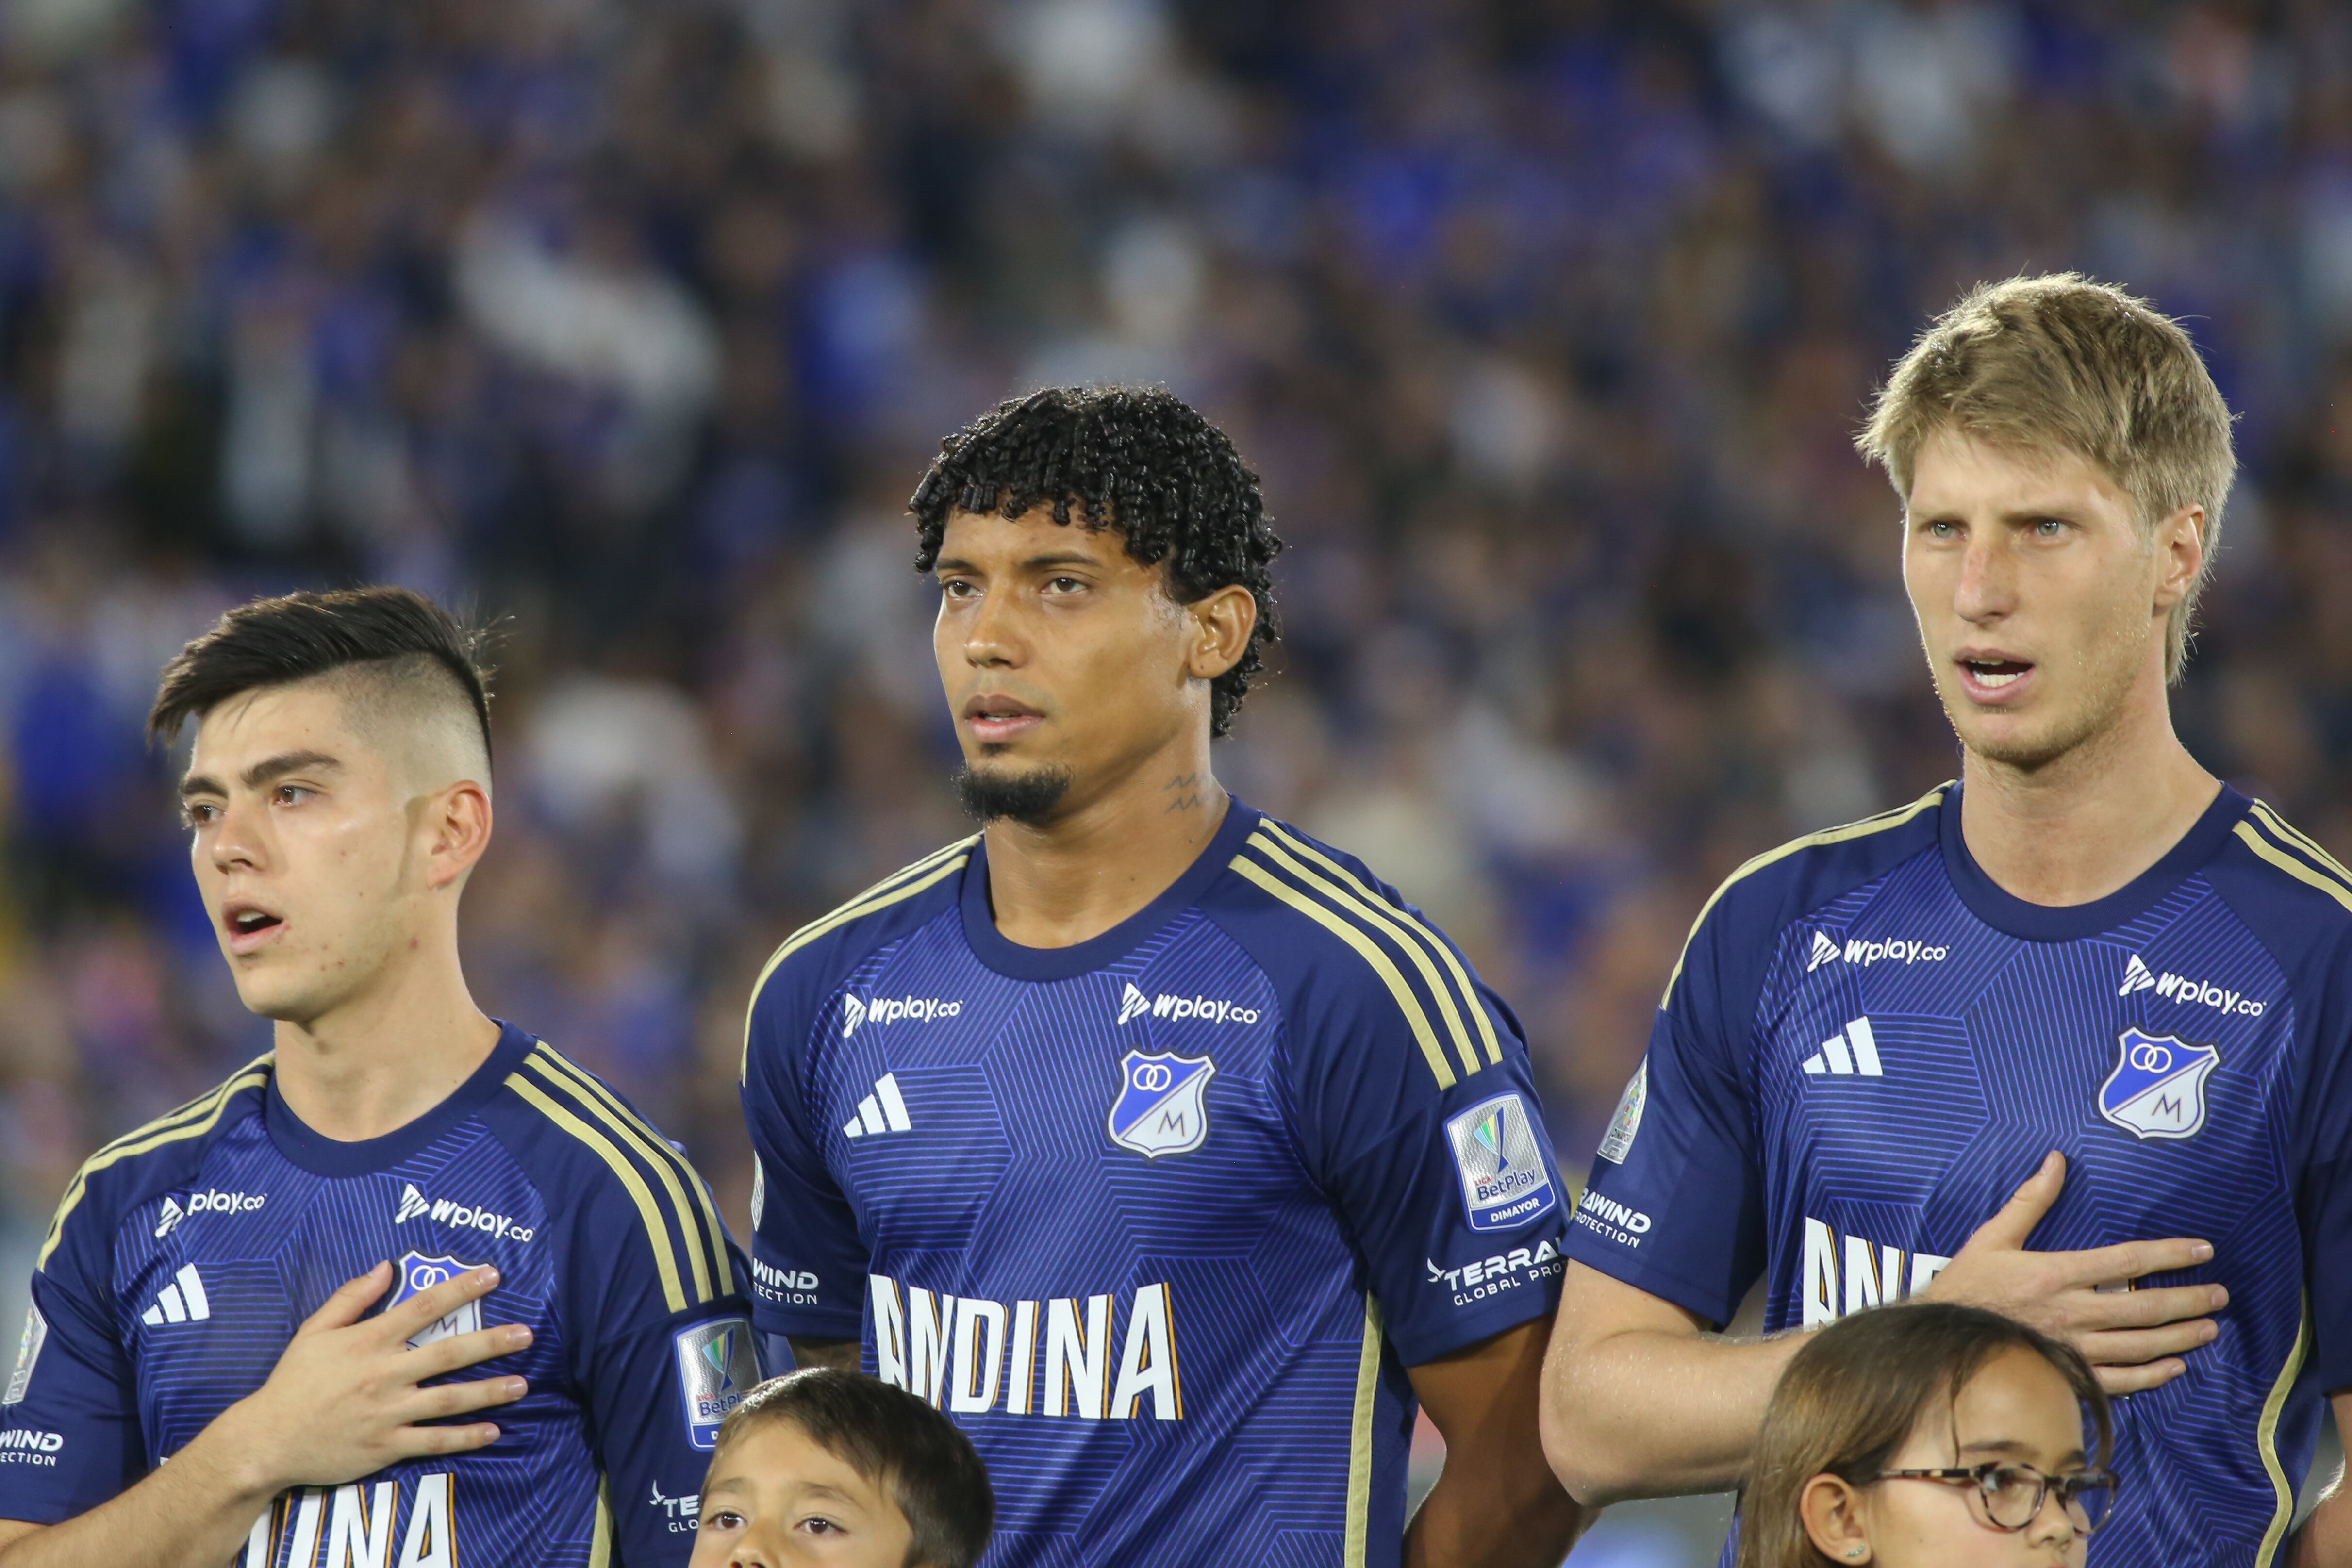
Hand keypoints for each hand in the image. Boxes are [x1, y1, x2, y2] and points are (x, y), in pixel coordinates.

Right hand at [214, 1262, 532, 1494]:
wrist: (267, 1440)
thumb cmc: (293, 1382)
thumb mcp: (314, 1331)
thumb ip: (351, 1297)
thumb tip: (387, 1266)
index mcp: (369, 1341)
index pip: (423, 1307)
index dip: (461, 1288)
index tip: (493, 1275)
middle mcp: (384, 1375)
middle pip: (448, 1354)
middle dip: (490, 1342)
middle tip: (527, 1334)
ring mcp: (387, 1413)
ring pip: (449, 1400)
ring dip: (489, 1392)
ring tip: (522, 1384)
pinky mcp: (386, 1446)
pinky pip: (433, 1441)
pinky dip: (465, 1438)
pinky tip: (494, 1431)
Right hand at [1924, 1151, 2224, 1393]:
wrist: (1940, 1339)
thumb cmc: (1966, 1285)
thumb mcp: (1992, 1237)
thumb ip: (2029, 1201)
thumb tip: (2056, 1160)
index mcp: (2055, 1273)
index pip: (2126, 1261)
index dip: (2169, 1254)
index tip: (2203, 1250)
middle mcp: (2071, 1312)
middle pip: (2144, 1307)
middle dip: (2188, 1300)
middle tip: (2220, 1295)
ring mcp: (2072, 1348)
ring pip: (2140, 1345)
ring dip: (2180, 1336)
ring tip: (2209, 1327)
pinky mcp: (2067, 1376)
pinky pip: (2120, 1380)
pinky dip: (2152, 1376)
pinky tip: (2175, 1367)